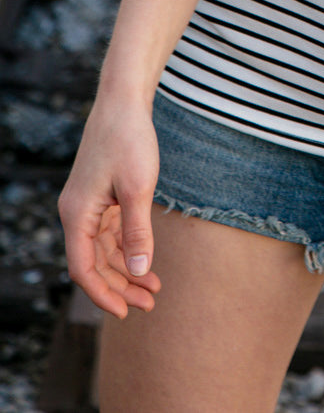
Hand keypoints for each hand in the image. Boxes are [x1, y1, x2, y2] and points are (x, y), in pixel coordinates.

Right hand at [59, 100, 161, 317]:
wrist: (124, 101)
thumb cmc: (130, 139)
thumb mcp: (138, 188)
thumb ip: (137, 232)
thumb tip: (140, 271)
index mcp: (77, 214)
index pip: (84, 269)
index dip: (103, 294)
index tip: (126, 313)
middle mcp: (77, 213)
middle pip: (94, 263)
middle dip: (120, 286)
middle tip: (150, 304)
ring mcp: (88, 205)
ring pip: (103, 250)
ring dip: (127, 269)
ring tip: (154, 289)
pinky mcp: (100, 196)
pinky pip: (110, 233)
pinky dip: (127, 248)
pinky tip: (146, 259)